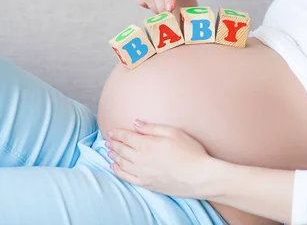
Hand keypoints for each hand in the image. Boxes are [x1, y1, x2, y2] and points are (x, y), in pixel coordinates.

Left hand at [106, 119, 221, 198]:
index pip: (126, 137)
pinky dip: (117, 171)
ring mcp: (142, 173)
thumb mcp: (174, 133)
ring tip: (109, 151)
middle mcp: (140, 159)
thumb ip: (153, 128)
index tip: (112, 131)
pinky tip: (114, 167)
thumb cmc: (190, 152)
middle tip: (108, 139)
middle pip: (121, 150)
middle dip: (113, 143)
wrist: (198, 176)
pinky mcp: (146, 184)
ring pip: (121, 163)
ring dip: (113, 155)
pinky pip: (126, 177)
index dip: (118, 133)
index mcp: (147, 144)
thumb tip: (136, 123)